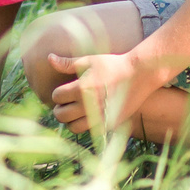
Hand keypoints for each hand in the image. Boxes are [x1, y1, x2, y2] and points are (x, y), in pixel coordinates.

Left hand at [49, 50, 164, 133]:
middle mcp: (88, 105)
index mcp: (81, 88)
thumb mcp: (90, 60)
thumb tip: (49, 58)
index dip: (58, 93)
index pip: (57, 97)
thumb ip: (67, 64)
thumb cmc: (113, 65)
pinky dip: (85, 125)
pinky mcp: (109, 124)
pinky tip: (89, 115)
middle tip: (66, 103)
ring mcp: (99, 116)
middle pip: (61, 115)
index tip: (65, 90)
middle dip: (60, 108)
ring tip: (75, 111)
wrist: (139, 75)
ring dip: (70, 120)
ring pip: (73, 128)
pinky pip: (89, 131)